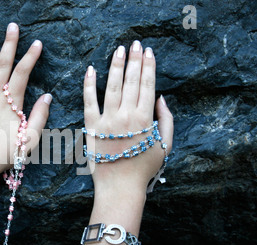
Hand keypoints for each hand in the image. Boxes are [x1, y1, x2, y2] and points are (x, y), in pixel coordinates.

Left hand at [0, 23, 50, 183]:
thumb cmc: (4, 154)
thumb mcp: (30, 140)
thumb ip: (39, 117)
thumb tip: (47, 96)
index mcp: (10, 103)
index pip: (23, 73)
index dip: (31, 57)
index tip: (37, 44)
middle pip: (2, 64)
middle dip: (9, 44)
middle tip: (13, 26)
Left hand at [83, 41, 173, 191]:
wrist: (120, 187)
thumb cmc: (144, 168)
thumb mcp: (165, 146)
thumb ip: (167, 120)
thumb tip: (162, 97)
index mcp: (145, 119)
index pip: (147, 85)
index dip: (148, 66)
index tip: (148, 52)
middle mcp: (126, 116)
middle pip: (132, 82)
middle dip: (134, 60)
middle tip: (135, 44)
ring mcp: (107, 121)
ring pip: (112, 87)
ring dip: (116, 66)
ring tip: (118, 50)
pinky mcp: (91, 127)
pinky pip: (89, 102)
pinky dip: (89, 85)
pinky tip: (91, 70)